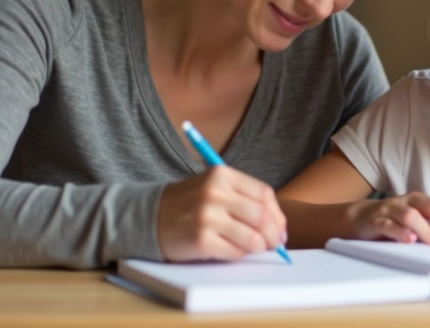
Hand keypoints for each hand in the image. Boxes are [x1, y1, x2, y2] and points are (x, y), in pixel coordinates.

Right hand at [157, 166, 286, 261]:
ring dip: (259, 248)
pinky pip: (235, 252)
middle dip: (274, 235)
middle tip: (275, 245)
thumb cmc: (189, 204)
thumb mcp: (215, 188)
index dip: (277, 215)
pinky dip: (240, 255)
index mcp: (222, 175)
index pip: (264, 194)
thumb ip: (244, 199)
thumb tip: (278, 225)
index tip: (280, 228)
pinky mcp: (200, 240)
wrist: (149, 217)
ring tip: (256, 249)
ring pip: (252, 238)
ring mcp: (207, 217)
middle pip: (262, 217)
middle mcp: (215, 193)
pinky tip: (234, 251)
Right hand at [346, 192, 429, 244]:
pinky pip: (388, 225)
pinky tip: (409, 241)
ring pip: (409, 215)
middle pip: (428, 205)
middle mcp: (404, 202)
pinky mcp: (375, 221)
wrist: (357, 219)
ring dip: (423, 230)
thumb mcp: (417, 221)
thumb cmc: (391, 221)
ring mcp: (389, 210)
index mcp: (416, 201)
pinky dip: (400, 232)